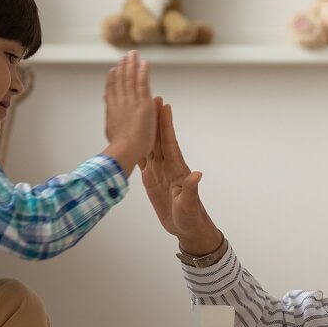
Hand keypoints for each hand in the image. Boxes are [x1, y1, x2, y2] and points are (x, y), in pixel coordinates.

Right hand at [103, 50, 155, 173]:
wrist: (125, 150)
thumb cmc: (120, 149)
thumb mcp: (110, 133)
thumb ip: (111, 122)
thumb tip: (109, 118)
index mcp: (112, 112)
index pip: (112, 92)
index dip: (112, 79)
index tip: (113, 70)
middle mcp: (120, 103)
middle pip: (120, 81)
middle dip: (123, 67)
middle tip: (125, 56)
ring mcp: (131, 102)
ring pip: (130, 79)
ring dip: (131, 65)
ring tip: (133, 54)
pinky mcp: (142, 103)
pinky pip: (142, 84)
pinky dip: (143, 72)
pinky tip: (144, 63)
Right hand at [141, 99, 222, 254]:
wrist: (187, 229)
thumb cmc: (191, 218)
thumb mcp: (189, 206)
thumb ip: (191, 190)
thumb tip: (197, 175)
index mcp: (177, 170)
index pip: (170, 143)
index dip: (166, 124)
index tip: (164, 105)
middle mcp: (167, 167)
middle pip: (158, 138)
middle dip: (154, 119)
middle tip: (150, 97)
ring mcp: (159, 172)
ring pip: (149, 146)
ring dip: (145, 129)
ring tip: (140, 112)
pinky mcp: (151, 180)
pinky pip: (142, 161)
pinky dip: (136, 148)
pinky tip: (130, 138)